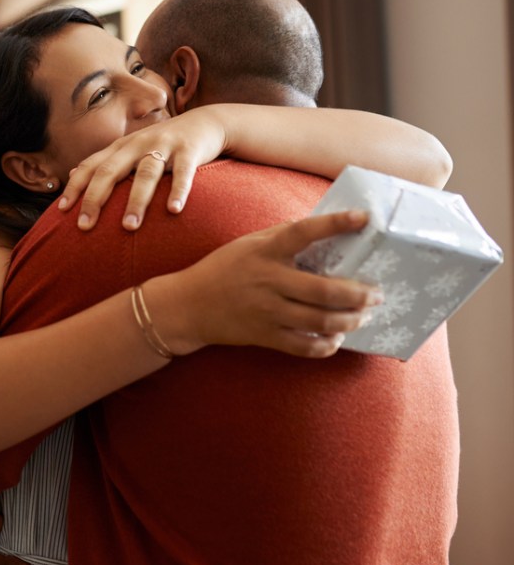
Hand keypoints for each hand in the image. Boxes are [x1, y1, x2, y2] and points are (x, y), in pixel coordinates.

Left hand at [57, 109, 227, 230]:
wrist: (206, 122)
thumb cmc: (162, 143)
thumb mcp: (131, 148)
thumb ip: (104, 161)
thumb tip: (72, 172)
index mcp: (120, 147)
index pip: (90, 166)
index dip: (75, 187)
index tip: (62, 211)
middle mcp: (137, 144)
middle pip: (110, 171)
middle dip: (95, 199)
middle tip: (84, 227)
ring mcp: (163, 145)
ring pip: (145, 174)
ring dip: (136, 201)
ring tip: (128, 227)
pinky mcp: (189, 150)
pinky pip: (182, 172)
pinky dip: (178, 191)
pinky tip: (173, 210)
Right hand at [156, 210, 383, 357]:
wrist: (187, 306)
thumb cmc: (222, 269)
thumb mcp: (248, 244)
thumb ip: (282, 236)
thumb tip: (323, 228)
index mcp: (264, 251)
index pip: (303, 232)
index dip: (335, 224)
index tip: (364, 218)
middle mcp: (267, 280)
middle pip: (324, 290)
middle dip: (360, 294)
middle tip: (377, 294)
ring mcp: (266, 311)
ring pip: (321, 321)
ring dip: (350, 320)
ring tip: (362, 316)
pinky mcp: (264, 335)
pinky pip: (304, 346)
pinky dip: (327, 345)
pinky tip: (336, 337)